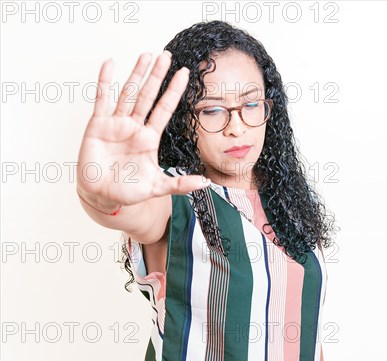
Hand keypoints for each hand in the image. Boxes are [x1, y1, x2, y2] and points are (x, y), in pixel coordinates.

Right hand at [76, 51, 209, 211]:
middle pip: (148, 95)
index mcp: (150, 138)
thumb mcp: (157, 187)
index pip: (164, 108)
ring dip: (136, 74)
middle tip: (167, 55)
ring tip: (146, 55)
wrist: (102, 196)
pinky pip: (102, 100)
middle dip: (157, 76)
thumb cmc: (128, 190)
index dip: (174, 91)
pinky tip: (110, 64)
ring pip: (128, 93)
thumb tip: (205, 183)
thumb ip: (180, 183)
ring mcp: (116, 124)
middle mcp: (135, 126)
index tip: (185, 74)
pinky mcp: (98, 125)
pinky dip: (105, 82)